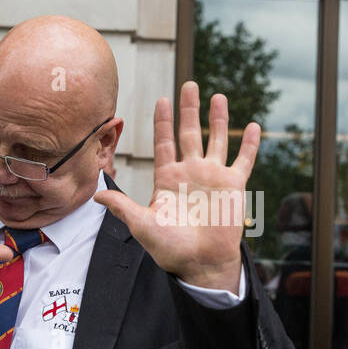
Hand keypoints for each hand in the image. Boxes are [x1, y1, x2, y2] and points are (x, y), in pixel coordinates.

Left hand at [94, 82, 256, 290]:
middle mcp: (190, 173)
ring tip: (218, 96)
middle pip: (189, 133)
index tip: (162, 100)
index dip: (163, 122)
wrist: (201, 264)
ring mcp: (213, 177)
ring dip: (218, 119)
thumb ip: (122, 207)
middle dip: (189, 109)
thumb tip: (95, 193)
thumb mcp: (142, 225)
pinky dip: (248, 144)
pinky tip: (252, 126)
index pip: (164, 143)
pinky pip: (243, 160)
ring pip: (216, 140)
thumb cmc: (170, 248)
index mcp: (168, 179)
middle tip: (189, 84)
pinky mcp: (233, 186)